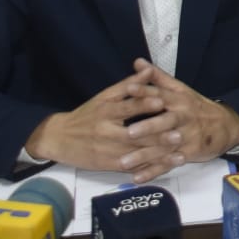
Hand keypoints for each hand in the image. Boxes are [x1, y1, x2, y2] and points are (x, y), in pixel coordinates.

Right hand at [24, 67, 167, 174]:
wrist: (58, 139)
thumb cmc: (86, 115)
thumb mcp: (104, 96)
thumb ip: (128, 85)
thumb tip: (148, 69)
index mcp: (105, 111)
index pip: (126, 107)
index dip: (143, 104)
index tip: (161, 101)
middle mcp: (106, 132)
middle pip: (134, 135)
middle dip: (157, 136)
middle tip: (179, 134)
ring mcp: (108, 151)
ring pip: (136, 155)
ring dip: (159, 156)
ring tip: (180, 154)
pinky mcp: (109, 165)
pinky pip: (132, 168)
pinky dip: (149, 169)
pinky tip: (166, 167)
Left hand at [122, 59, 238, 173]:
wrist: (226, 125)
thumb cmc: (196, 106)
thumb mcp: (180, 89)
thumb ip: (157, 78)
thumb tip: (137, 62)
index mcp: (178, 99)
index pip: (160, 94)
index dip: (145, 91)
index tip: (128, 89)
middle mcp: (183, 117)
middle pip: (165, 122)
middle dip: (148, 127)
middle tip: (129, 133)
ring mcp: (186, 137)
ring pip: (164, 147)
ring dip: (144, 156)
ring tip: (124, 162)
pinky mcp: (189, 153)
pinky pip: (169, 164)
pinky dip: (153, 172)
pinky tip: (137, 178)